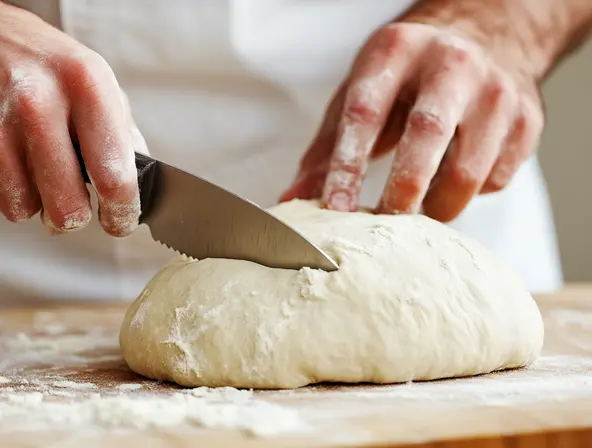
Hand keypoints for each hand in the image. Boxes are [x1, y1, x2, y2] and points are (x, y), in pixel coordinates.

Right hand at [0, 0, 146, 235]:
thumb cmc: (36, 60)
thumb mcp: (92, 78)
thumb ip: (121, 132)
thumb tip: (140, 184)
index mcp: (85, 85)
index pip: (114, 175)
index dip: (121, 212)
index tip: (120, 221)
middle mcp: (38, 104)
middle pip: (67, 208)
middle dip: (75, 217)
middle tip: (74, 206)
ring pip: (24, 209)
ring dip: (34, 201)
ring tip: (34, 167)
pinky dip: (2, 188)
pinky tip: (4, 155)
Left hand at [280, 22, 544, 221]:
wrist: (489, 37)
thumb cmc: (410, 75)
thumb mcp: (363, 92)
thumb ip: (327, 147)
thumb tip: (293, 199)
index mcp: (398, 51)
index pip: (365, 112)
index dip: (347, 166)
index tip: (334, 207)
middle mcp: (451, 64)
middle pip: (427, 133)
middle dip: (403, 189)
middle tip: (386, 223)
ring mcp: (497, 91)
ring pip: (470, 169)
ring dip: (438, 205)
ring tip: (418, 212)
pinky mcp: (529, 119)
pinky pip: (497, 178)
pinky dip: (470, 194)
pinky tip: (454, 181)